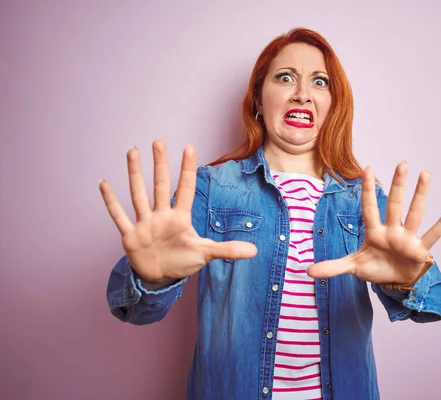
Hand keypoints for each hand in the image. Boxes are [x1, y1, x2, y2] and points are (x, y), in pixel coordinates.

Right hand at [99, 140, 256, 282]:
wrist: (160, 278)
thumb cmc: (182, 261)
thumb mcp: (205, 254)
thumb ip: (227, 250)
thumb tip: (255, 251)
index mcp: (180, 217)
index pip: (185, 189)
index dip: (187, 170)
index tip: (190, 147)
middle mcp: (161, 215)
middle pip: (160, 185)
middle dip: (160, 164)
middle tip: (158, 141)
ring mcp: (145, 224)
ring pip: (138, 195)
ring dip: (134, 174)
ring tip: (132, 151)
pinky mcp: (130, 236)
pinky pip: (119, 216)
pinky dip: (111, 202)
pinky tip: (104, 183)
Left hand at [307, 162, 440, 285]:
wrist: (394, 282)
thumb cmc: (375, 268)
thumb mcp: (353, 267)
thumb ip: (332, 267)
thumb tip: (306, 271)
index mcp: (374, 232)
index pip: (370, 207)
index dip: (368, 189)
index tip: (367, 168)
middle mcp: (392, 231)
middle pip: (395, 205)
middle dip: (398, 185)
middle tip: (403, 163)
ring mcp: (407, 239)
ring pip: (414, 213)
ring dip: (421, 195)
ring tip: (425, 174)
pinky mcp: (420, 250)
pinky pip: (433, 234)